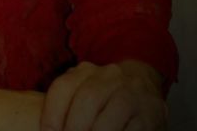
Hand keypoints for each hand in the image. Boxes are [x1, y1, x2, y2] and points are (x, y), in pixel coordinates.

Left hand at [40, 61, 167, 130]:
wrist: (145, 83)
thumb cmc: (105, 96)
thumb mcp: (84, 91)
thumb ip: (67, 104)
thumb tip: (47, 129)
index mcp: (86, 71)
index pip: (64, 87)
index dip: (52, 114)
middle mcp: (109, 76)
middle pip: (87, 99)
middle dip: (74, 127)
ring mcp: (131, 94)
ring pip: (108, 118)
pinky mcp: (150, 115)